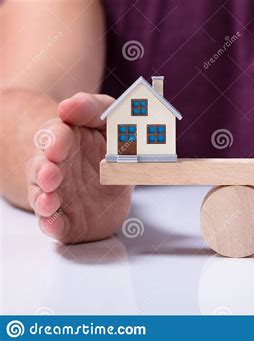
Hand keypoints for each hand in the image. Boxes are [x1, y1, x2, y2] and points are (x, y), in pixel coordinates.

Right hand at [26, 93, 132, 242]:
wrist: (113, 176)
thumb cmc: (107, 142)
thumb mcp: (105, 117)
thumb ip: (90, 108)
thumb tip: (68, 106)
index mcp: (64, 140)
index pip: (54, 137)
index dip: (54, 140)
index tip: (56, 144)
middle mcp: (55, 168)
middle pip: (43, 169)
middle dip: (44, 172)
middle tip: (50, 174)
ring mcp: (59, 194)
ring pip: (43, 197)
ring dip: (43, 199)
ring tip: (48, 201)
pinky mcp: (68, 218)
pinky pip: (56, 223)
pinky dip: (52, 224)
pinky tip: (52, 223)